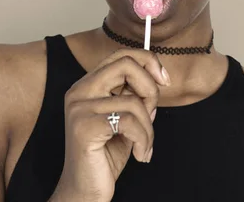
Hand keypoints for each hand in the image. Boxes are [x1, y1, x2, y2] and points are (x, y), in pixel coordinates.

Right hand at [49, 48, 169, 201]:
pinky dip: (143, 139)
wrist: (85, 192)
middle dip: (150, 90)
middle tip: (151, 114)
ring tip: (144, 146)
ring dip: (148, 128)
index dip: (148, 61)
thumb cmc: (105, 155)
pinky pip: (129, 121)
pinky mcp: (85, 127)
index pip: (121, 55)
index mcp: (88, 85)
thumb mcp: (125, 119)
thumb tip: (157, 78)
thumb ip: (135, 96)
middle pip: (126, 65)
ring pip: (133, 101)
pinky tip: (140, 155)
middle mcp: (79, 91)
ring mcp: (79, 108)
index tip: (164, 79)